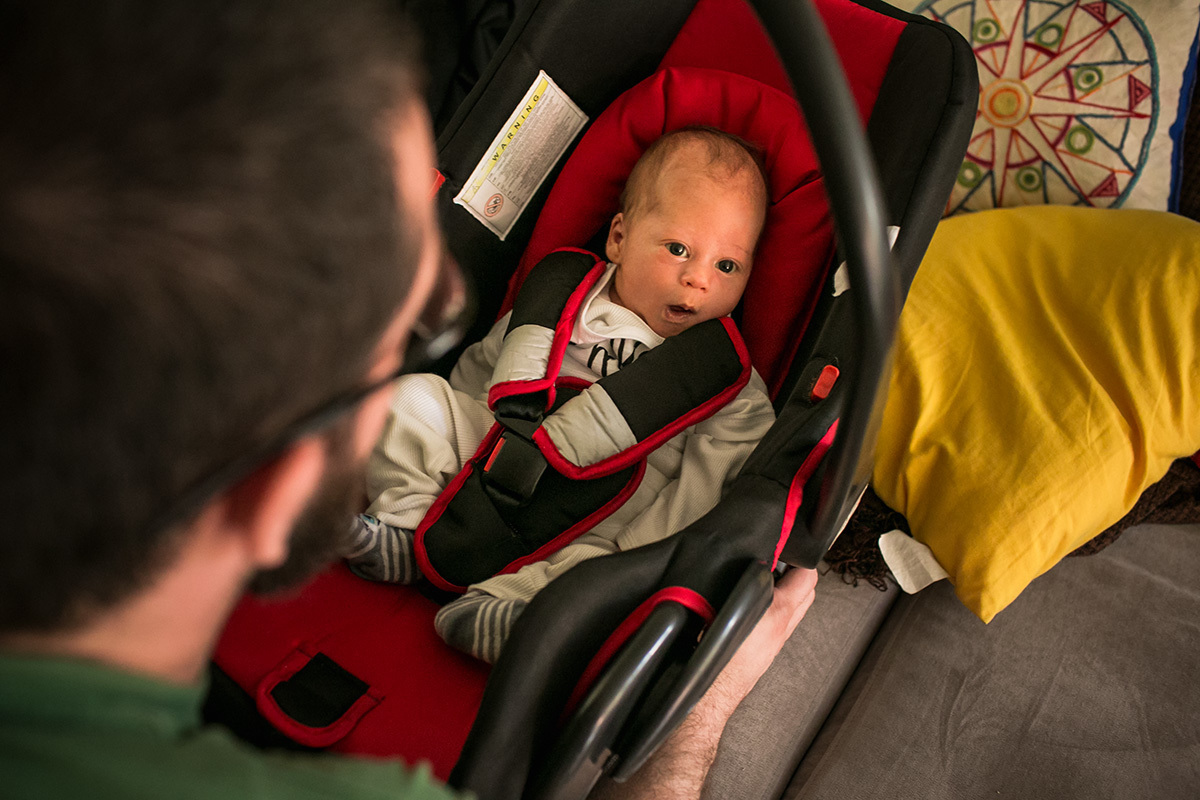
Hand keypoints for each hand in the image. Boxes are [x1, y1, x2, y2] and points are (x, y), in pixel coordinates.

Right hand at [702, 566, 818, 717]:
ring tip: (765, 578)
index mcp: (777, 612)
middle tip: (777, 559)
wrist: (709, 695)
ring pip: (797, 607)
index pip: (807, 576)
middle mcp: (783, 627)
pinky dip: (776, 608)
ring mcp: (777, 641)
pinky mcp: (768, 652)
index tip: (783, 544)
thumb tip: (751, 560)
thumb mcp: (728, 609)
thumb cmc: (714, 657)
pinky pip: (782, 623)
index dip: (798, 556)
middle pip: (808, 591)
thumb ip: (744, 585)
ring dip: (788, 590)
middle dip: (797, 571)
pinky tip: (755, 604)